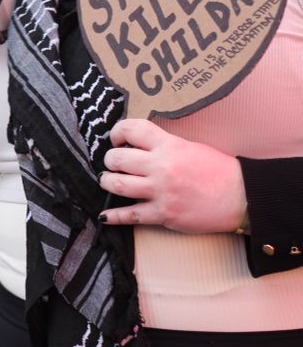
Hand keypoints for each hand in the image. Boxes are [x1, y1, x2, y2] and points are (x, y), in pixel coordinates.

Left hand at [99, 119, 246, 233]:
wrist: (242, 197)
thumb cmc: (218, 170)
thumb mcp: (190, 147)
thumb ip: (163, 145)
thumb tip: (137, 144)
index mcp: (169, 146)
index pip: (131, 129)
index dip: (117, 132)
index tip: (117, 139)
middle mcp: (161, 167)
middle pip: (117, 159)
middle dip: (110, 160)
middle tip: (113, 163)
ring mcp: (160, 192)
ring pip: (117, 184)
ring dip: (107, 182)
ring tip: (109, 181)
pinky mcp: (163, 214)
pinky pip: (130, 215)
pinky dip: (113, 216)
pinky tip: (104, 216)